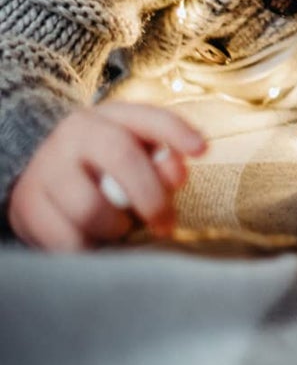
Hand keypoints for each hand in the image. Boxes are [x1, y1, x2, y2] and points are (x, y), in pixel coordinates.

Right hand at [7, 102, 206, 249]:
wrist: (43, 178)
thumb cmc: (105, 167)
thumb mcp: (137, 155)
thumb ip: (163, 160)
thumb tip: (177, 176)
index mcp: (111, 115)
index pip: (150, 117)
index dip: (177, 131)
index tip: (203, 150)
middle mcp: (75, 132)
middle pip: (122, 157)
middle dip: (151, 196)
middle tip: (166, 224)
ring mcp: (46, 167)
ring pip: (89, 208)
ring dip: (114, 228)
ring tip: (120, 229)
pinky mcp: (25, 205)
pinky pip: (64, 240)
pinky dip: (86, 249)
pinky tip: (94, 244)